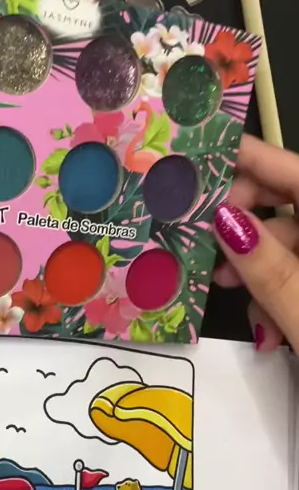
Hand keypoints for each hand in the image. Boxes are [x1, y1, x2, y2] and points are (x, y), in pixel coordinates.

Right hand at [214, 134, 298, 354]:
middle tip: (207, 249)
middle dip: (245, 228)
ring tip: (234, 299)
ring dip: (259, 271)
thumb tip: (224, 220)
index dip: (250, 161)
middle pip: (292, 208)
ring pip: (294, 248)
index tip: (199, 162)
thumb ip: (270, 270)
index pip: (297, 173)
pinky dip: (282, 295)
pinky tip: (270, 329)